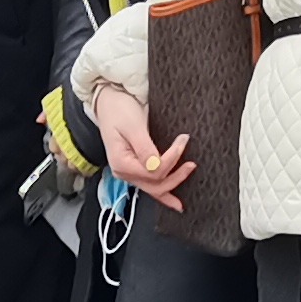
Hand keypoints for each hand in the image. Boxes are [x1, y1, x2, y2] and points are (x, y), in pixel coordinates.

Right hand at [86, 81, 194, 206]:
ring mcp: (128, 171)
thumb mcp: (132, 126)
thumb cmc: (118, 109)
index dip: (171, 160)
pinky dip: (162, 191)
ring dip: (172, 183)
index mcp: (121, 163)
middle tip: (191, 164)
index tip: (182, 141)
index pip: (153, 172)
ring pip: (153, 187)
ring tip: (187, 175)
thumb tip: (157, 166)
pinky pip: (150, 183)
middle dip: (175, 177)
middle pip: (154, 184)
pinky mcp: (134, 166)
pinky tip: (173, 200)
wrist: (109, 100)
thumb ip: (145, 148)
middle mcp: (123, 172)